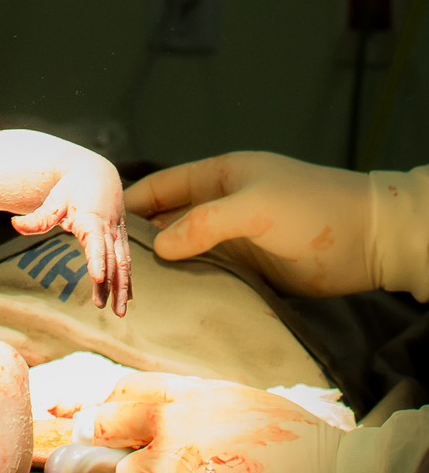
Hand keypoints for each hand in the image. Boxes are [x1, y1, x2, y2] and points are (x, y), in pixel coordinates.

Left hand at [10, 157, 131, 315]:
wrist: (97, 173)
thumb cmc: (71, 187)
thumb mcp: (54, 200)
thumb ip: (37, 217)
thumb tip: (14, 224)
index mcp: (93, 218)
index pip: (96, 244)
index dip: (98, 261)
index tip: (98, 279)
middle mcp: (109, 228)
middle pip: (112, 260)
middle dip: (110, 284)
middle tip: (103, 307)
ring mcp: (117, 234)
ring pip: (123, 264)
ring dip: (122, 288)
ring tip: (119, 313)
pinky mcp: (121, 238)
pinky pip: (126, 261)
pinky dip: (127, 280)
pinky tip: (127, 299)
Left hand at [89, 372, 351, 472]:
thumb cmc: (304, 447)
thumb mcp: (246, 404)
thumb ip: (200, 406)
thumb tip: (170, 412)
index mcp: (194, 391)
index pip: (125, 386)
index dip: (102, 402)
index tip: (82, 413)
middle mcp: (176, 418)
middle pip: (104, 421)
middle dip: (96, 439)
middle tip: (106, 454)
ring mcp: (175, 457)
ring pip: (123, 472)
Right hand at [124, 151, 372, 296]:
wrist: (371, 240)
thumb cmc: (312, 208)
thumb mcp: (252, 207)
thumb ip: (202, 224)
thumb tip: (160, 248)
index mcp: (220, 176)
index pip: (163, 186)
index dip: (132, 201)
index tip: (101, 222)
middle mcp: (221, 205)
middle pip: (169, 219)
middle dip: (141, 237)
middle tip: (109, 261)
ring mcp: (233, 237)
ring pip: (185, 249)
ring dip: (163, 264)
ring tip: (130, 283)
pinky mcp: (247, 267)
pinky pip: (207, 272)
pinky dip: (187, 281)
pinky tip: (166, 295)